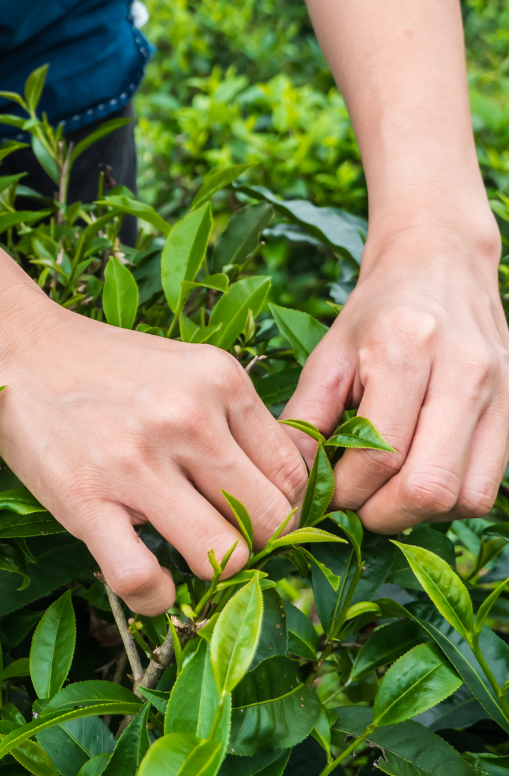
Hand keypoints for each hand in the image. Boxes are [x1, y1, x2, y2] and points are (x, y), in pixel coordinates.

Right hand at [0, 304, 307, 614]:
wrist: (13, 344)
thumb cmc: (101, 363)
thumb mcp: (184, 367)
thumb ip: (235, 417)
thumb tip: (289, 484)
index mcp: (220, 380)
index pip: (295, 474)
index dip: (287, 509)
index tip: (259, 518)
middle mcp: (187, 418)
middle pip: (273, 521)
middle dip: (256, 542)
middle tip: (222, 535)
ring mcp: (136, 461)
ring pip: (226, 557)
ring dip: (211, 569)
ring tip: (182, 550)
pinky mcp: (85, 500)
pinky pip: (143, 580)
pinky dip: (154, 595)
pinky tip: (146, 576)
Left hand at [281, 221, 508, 532]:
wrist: (442, 264)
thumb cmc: (378, 311)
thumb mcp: (330, 351)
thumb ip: (306, 414)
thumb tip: (289, 477)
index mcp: (408, 348)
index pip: (380, 454)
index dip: (345, 490)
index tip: (320, 496)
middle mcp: (466, 373)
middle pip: (430, 486)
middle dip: (382, 513)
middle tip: (350, 506)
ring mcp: (503, 394)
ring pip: (467, 496)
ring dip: (418, 514)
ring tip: (381, 496)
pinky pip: (487, 485)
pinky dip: (448, 500)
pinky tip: (414, 480)